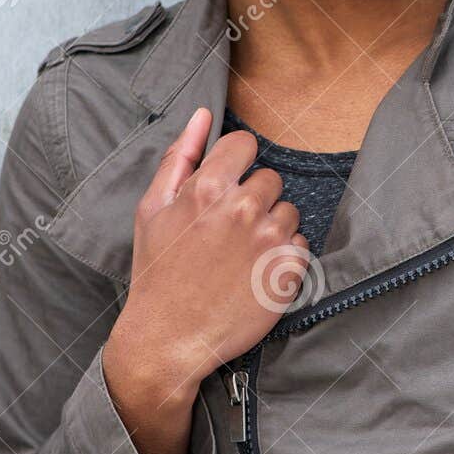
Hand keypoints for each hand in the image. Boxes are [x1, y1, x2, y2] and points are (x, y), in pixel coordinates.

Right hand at [102, 107, 309, 453]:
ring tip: (241, 254)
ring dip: (271, 226)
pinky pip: (301, 245)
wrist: (168, 340)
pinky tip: (255, 272)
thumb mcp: (152, 209)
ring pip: (289, 211)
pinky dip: (284, 256)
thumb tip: (203, 114)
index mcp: (207, 189)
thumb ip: (181, 156)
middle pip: (270, 178)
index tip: (227, 185)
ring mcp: (270, 241)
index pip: (245, 144)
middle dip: (253, 197)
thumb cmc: (156, 273)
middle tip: (228, 230)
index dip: (236, 163)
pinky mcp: (289, 272)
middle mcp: (243, 209)